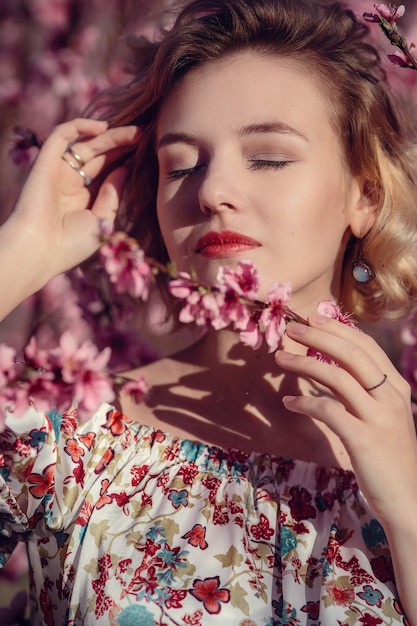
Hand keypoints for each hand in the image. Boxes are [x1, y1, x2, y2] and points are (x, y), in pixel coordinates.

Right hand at [8, 118, 138, 282]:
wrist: (39, 251)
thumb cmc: (70, 245)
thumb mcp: (102, 221)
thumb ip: (113, 195)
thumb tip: (124, 168)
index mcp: (83, 200)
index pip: (106, 173)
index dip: (124, 161)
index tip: (146, 154)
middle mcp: (70, 183)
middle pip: (99, 156)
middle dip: (121, 145)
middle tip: (145, 136)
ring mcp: (58, 171)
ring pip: (86, 144)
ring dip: (110, 136)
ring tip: (135, 132)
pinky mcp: (45, 161)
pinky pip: (61, 135)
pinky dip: (80, 126)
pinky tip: (103, 127)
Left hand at [275, 313, 416, 529]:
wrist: (410, 500)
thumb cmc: (390, 456)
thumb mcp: (383, 416)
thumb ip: (362, 391)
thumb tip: (330, 366)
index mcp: (396, 387)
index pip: (366, 346)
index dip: (339, 328)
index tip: (314, 317)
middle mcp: (391, 397)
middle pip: (351, 354)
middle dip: (319, 336)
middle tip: (292, 327)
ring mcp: (379, 418)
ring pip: (337, 377)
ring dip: (304, 363)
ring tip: (280, 357)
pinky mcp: (364, 440)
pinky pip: (328, 411)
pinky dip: (304, 402)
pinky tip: (289, 402)